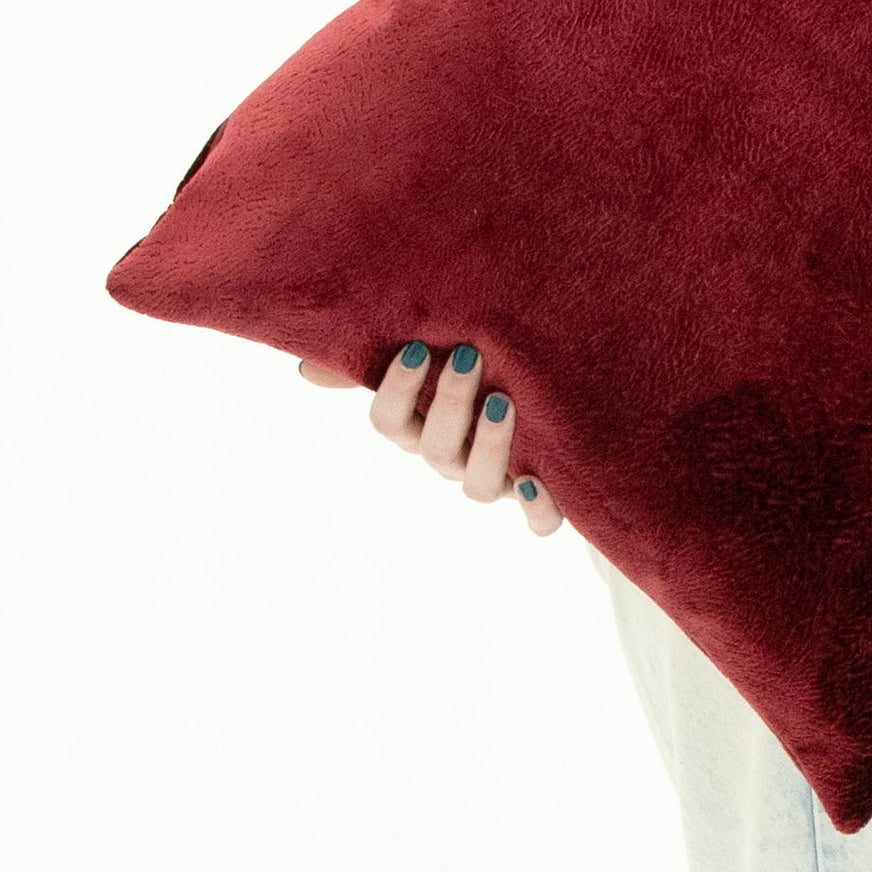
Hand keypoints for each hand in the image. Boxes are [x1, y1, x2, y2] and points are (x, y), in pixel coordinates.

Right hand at [299, 343, 565, 537]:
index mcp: (422, 429)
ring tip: (504, 401)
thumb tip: (306, 367)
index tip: (416, 349)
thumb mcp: (439, 363)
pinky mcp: (543, 501)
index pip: (390, 423)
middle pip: (434, 450)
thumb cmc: (485, 377)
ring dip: (487, 446)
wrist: (565, 418)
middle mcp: (453, 461)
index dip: (396, 392)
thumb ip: (379, 362)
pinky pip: (537, 522)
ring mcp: (496, 483)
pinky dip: (537, 509)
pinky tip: (537, 480)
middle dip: (450, 404)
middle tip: (469, 357)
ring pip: (477, 487)